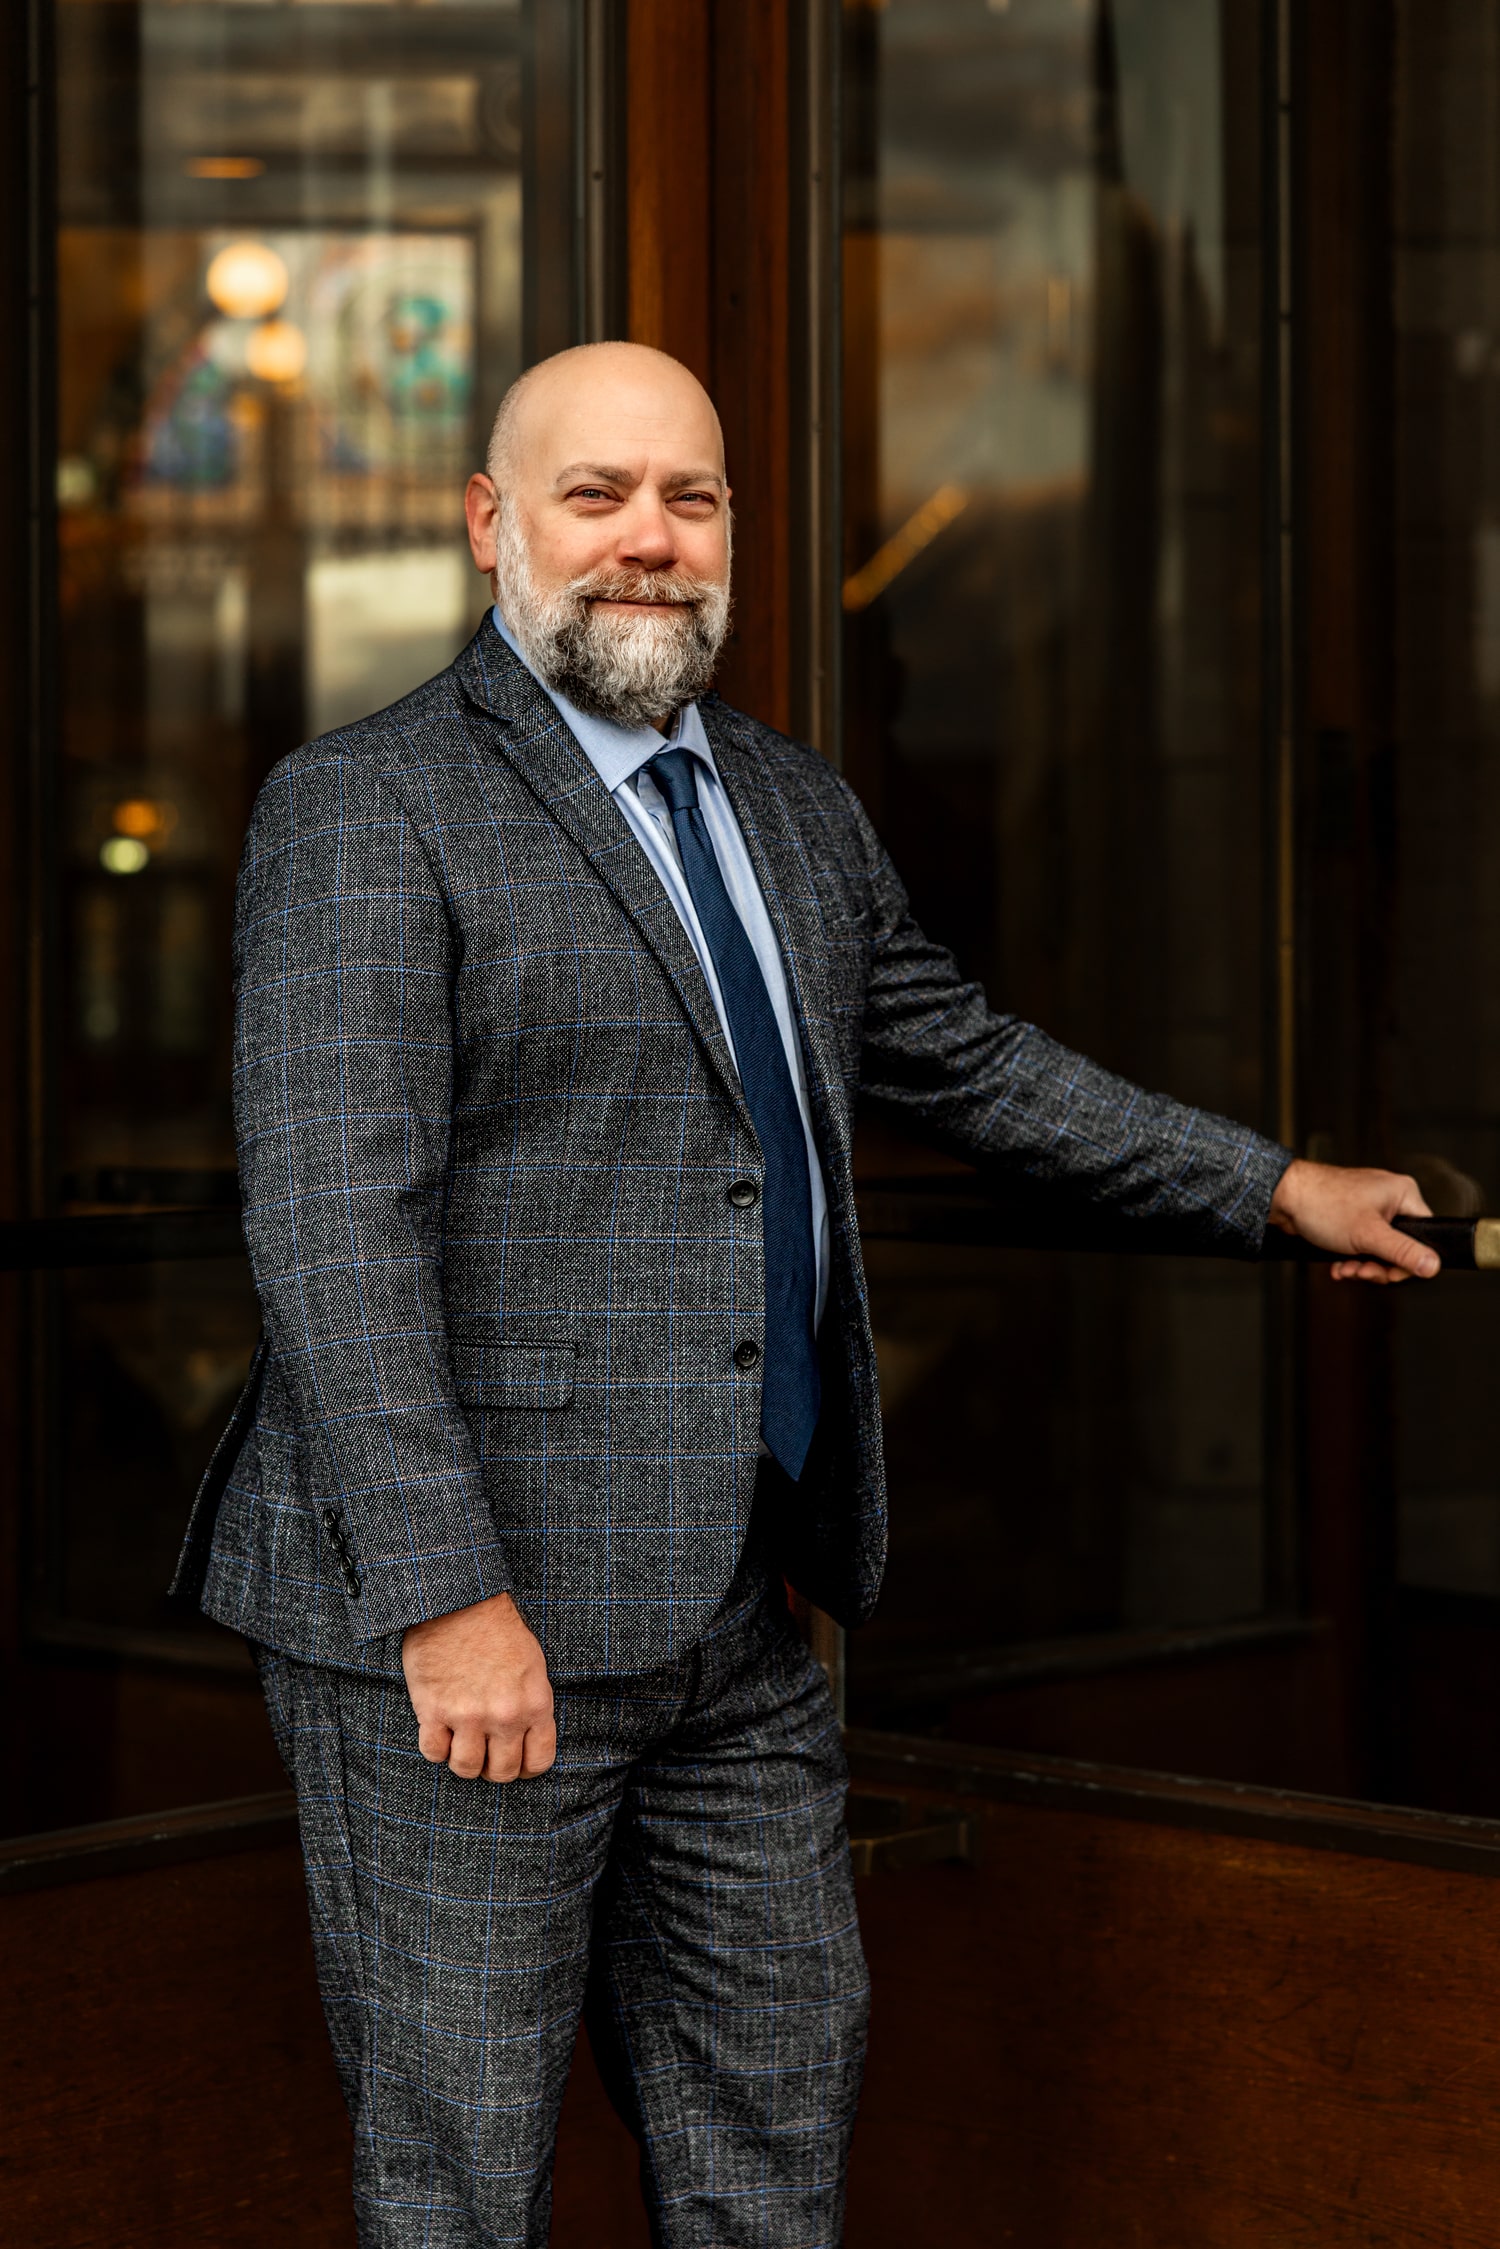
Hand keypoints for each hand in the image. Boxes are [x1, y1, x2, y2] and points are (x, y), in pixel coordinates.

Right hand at [402, 1591, 555, 1781]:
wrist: (460, 1601)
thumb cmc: (498, 1630)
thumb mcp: (533, 1666)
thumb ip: (531, 1706)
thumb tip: (526, 1739)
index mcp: (535, 1704)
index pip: (539, 1761)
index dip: (526, 1767)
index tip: (515, 1760)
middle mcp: (505, 1715)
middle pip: (503, 1772)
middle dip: (494, 1768)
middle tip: (485, 1752)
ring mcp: (469, 1716)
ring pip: (467, 1769)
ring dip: (463, 1760)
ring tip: (460, 1741)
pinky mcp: (434, 1710)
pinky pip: (433, 1753)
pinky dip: (435, 1747)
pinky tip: (438, 1729)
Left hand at [1267, 1158, 1437, 1284]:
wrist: (1283, 1197)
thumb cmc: (1323, 1205)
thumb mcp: (1369, 1235)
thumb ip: (1403, 1252)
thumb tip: (1434, 1266)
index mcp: (1403, 1193)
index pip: (1424, 1236)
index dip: (1407, 1261)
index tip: (1386, 1273)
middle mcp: (1390, 1198)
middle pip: (1401, 1247)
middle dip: (1379, 1266)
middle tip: (1361, 1272)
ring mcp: (1370, 1207)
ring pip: (1379, 1249)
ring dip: (1362, 1265)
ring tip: (1345, 1269)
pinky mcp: (1352, 1217)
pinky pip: (1362, 1245)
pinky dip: (1351, 1258)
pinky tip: (1338, 1266)